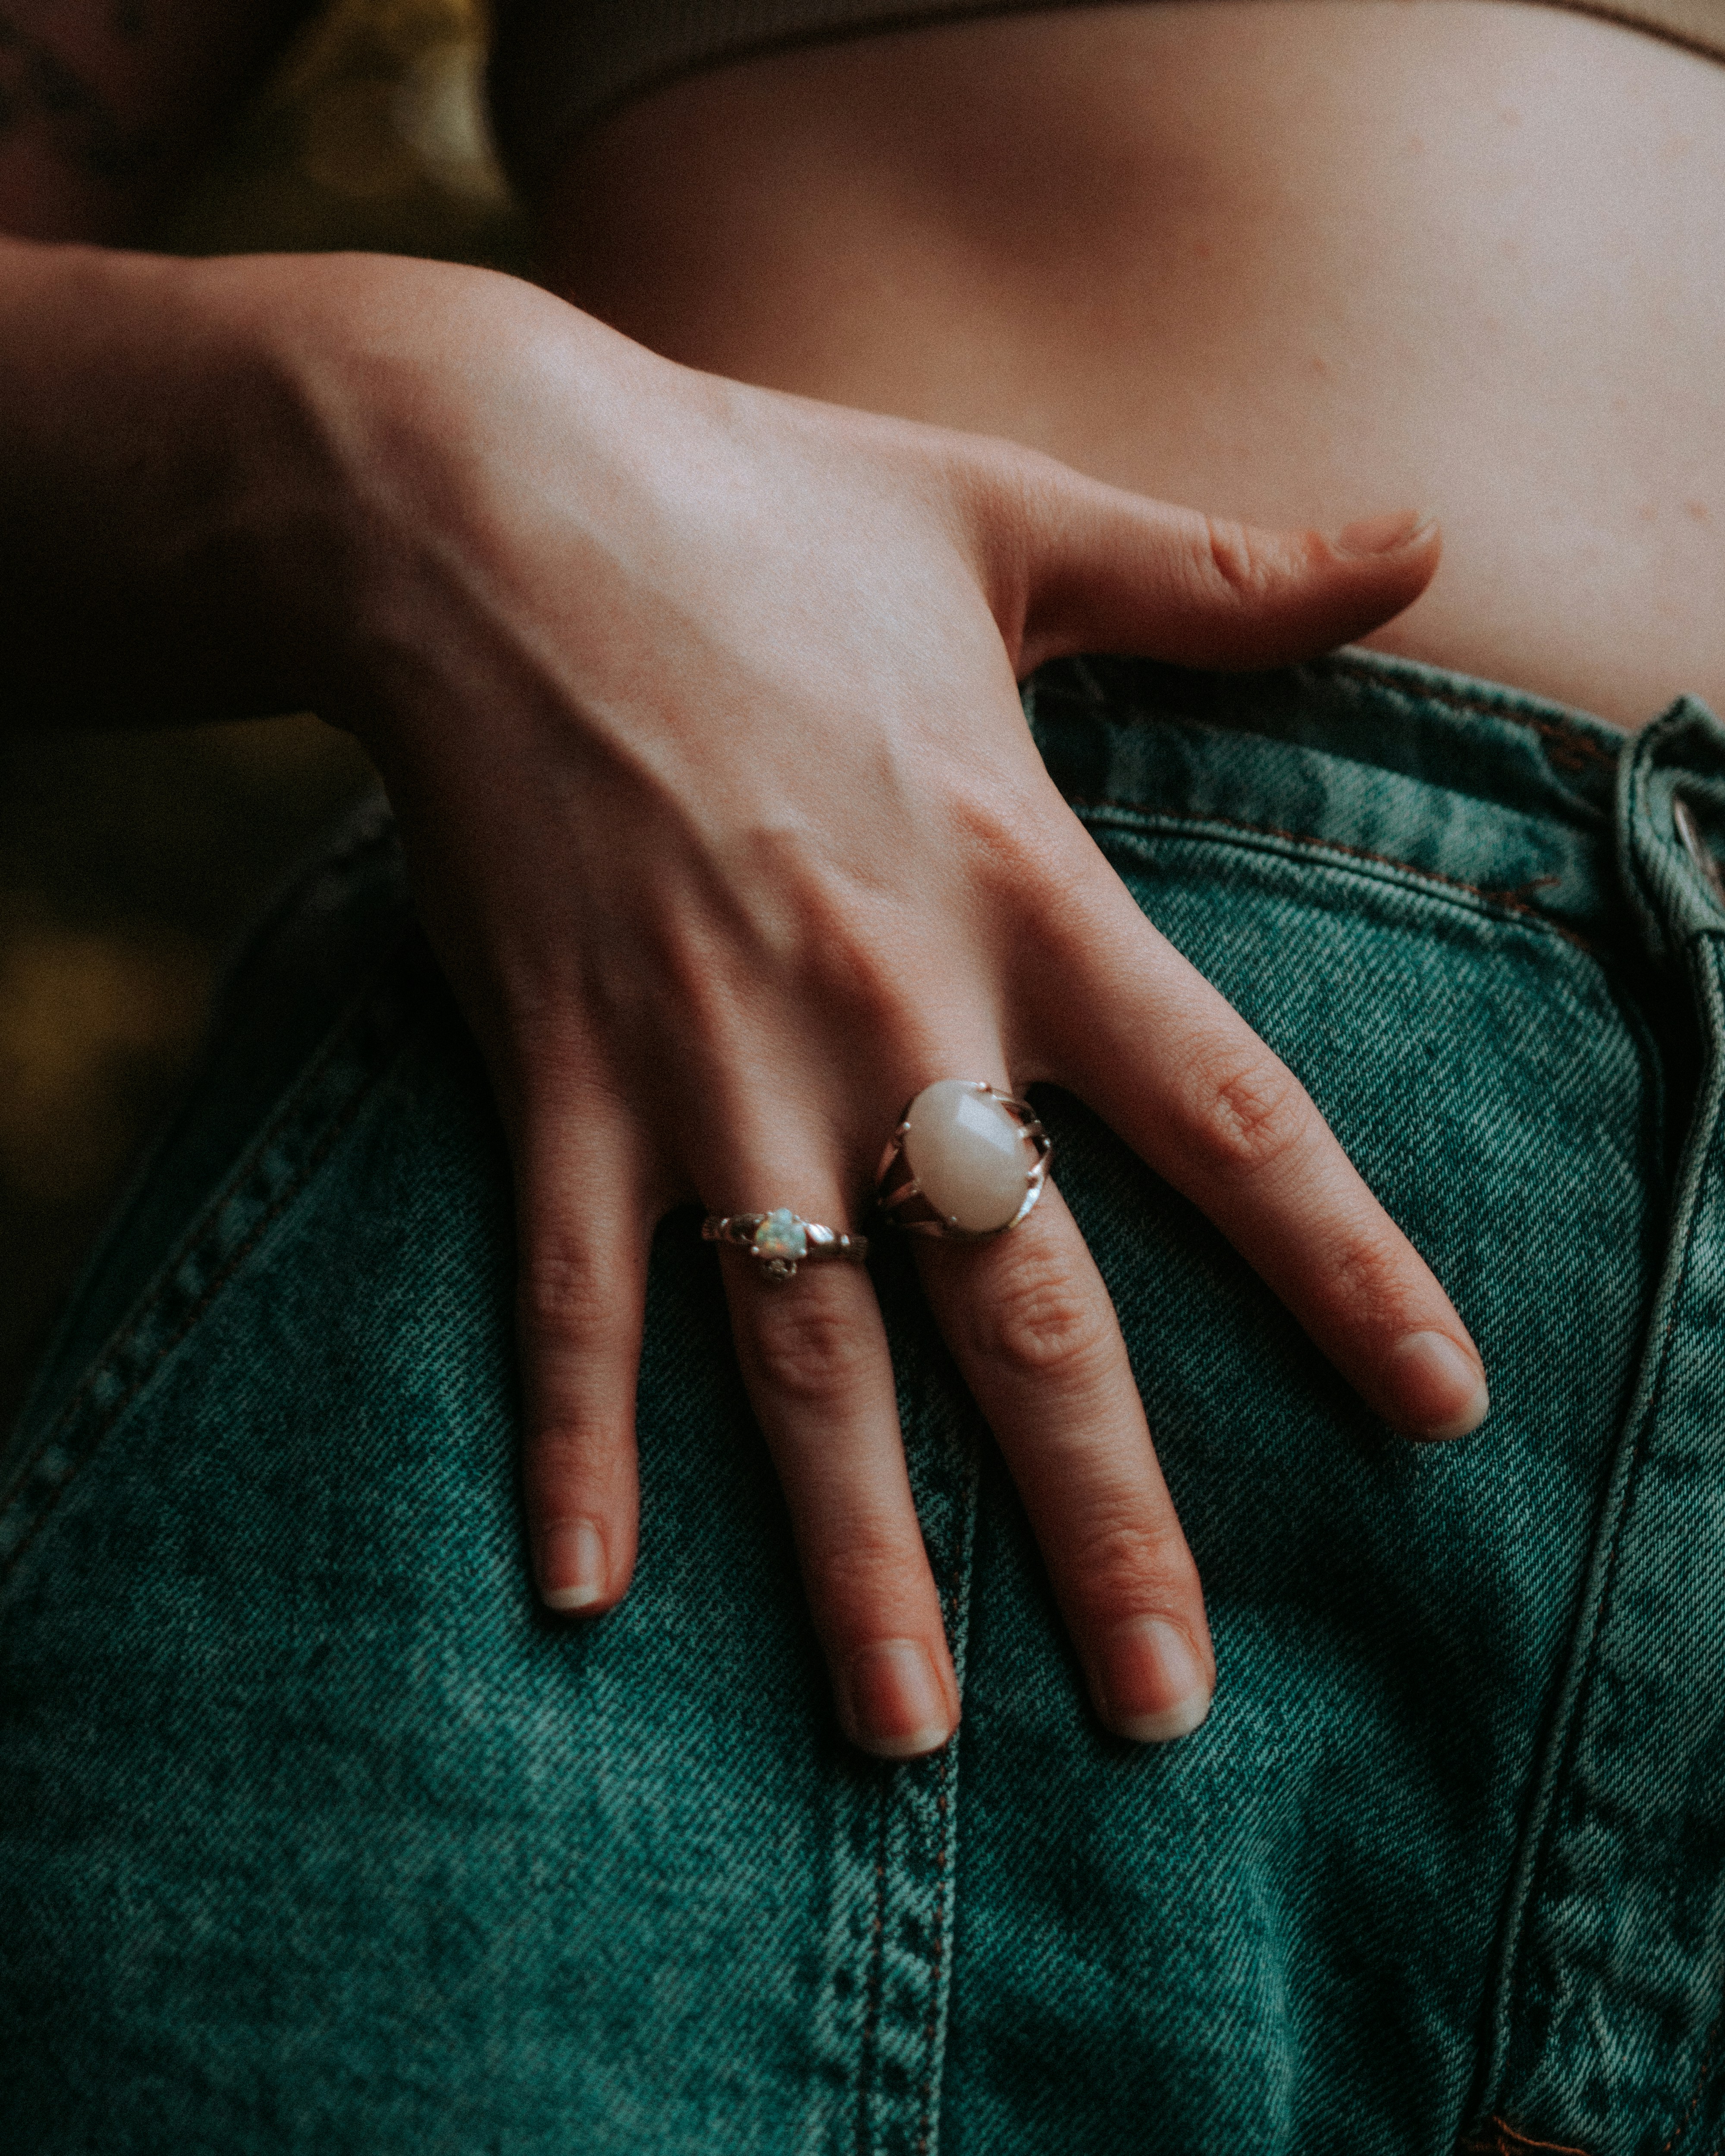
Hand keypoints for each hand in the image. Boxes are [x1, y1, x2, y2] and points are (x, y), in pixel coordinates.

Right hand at [283, 260, 1482, 1757]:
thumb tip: (1422, 537)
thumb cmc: (766, 504)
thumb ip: (1223, 569)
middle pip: (1024, 1303)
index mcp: (1021, 885)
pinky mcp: (555, 1068)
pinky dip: (572, 1437)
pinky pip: (570, 1287)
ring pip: (807, 1350)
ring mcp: (708, 1058)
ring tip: (907, 1730)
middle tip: (1168, 1705)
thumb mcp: (1014, 518)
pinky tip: (585, 1594)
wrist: (489, 502)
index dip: (1345, 1272)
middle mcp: (882, 1009)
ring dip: (856, 1546)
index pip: (1229, 1116)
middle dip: (1102, 1511)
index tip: (1439, 1413)